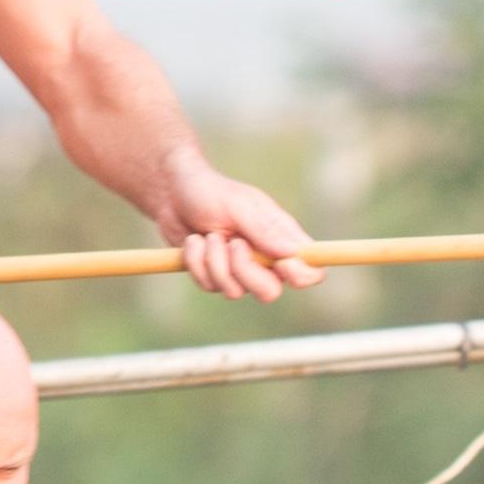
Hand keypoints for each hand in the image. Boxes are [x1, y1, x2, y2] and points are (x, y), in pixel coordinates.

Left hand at [160, 157, 322, 300]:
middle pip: (271, 292)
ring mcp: (240, 271)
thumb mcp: (239, 205)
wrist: (172, 194)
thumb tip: (293, 253)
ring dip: (214, 261)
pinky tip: (194, 241)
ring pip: (235, 291)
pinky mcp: (216, 277)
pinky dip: (197, 262)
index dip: (302, 275)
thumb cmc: (210, 191)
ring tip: (208, 235)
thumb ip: (265, 230)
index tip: (282, 264)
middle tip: (233, 244)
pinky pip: (210, 286)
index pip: (311, 271)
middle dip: (245, 272)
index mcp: (282, 239)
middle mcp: (265, 260)